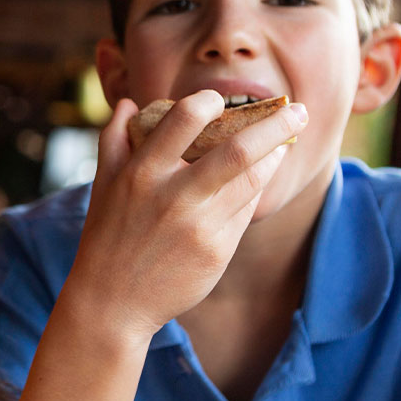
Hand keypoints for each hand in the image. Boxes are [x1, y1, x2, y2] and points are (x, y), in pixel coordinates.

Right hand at [66, 89, 306, 339]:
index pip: (184, 119)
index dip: (208, 102)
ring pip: (252, 180)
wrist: (113, 302)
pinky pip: (245, 210)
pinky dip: (256, 189)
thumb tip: (132, 103)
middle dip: (276, 125)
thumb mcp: (102, 185)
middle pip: (239, 150)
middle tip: (299, 109)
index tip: (219, 98)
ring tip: (284, 143)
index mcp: (142, 173)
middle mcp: (174, 197)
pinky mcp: (217, 251)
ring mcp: (199, 226)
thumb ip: (114, 139)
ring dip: (274, 156)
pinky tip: (260, 177)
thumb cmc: (106, 237)